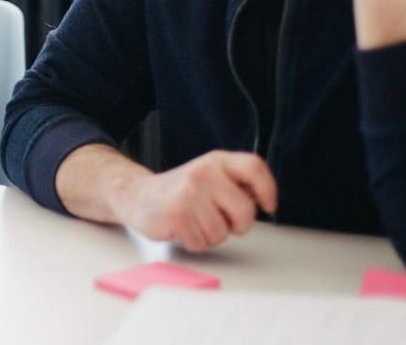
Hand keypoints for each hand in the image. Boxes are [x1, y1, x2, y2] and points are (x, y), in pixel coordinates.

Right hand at [111, 150, 276, 250]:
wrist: (138, 195)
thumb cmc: (179, 192)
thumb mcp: (210, 177)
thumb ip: (235, 184)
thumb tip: (262, 198)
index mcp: (217, 161)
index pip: (254, 167)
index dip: (268, 189)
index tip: (267, 206)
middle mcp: (205, 173)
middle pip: (246, 211)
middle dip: (237, 225)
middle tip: (220, 220)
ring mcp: (190, 193)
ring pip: (222, 233)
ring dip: (210, 235)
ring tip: (194, 221)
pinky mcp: (177, 214)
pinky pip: (202, 243)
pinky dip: (194, 242)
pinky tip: (182, 228)